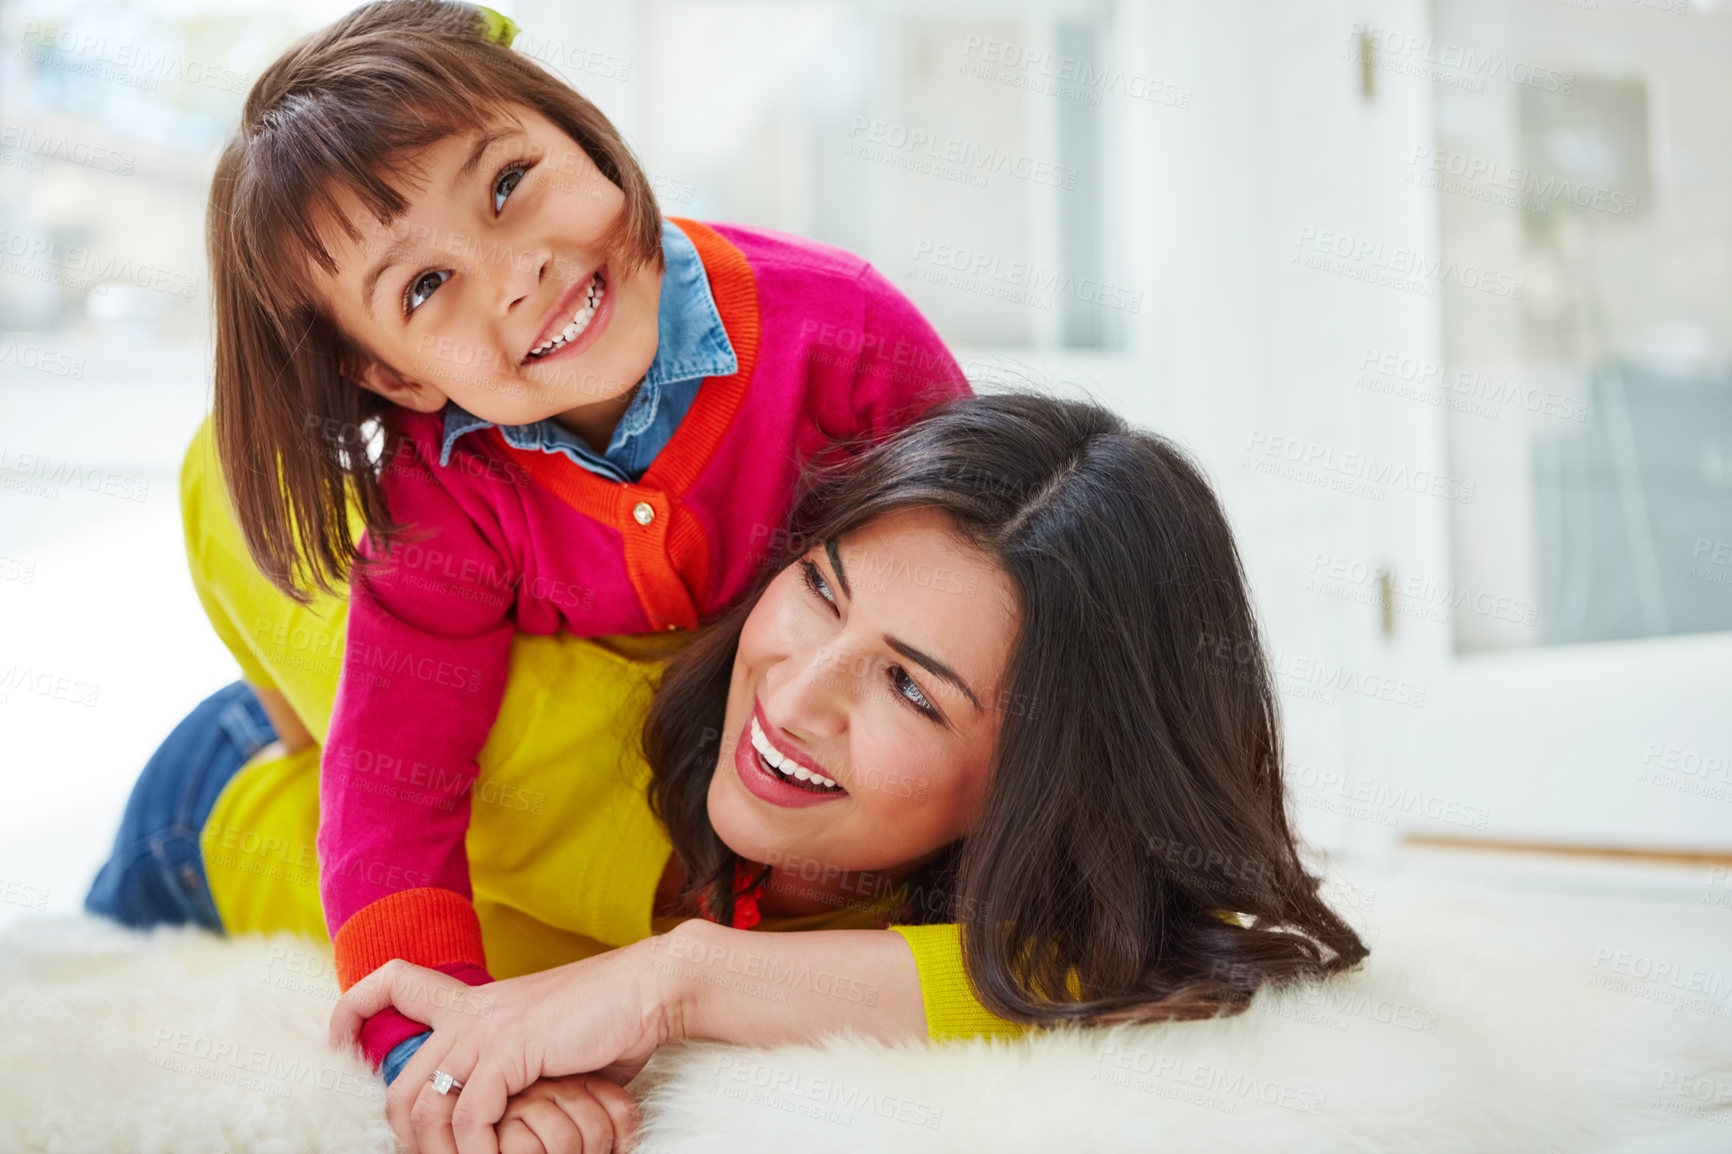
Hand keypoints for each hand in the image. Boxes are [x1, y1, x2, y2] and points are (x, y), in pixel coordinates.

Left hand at [328, 937, 681, 1153]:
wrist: (654, 989)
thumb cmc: (613, 1020)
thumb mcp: (548, 1045)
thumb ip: (517, 1071)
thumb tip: (507, 1114)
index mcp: (476, 1001)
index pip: (393, 982)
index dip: (353, 1008)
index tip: (337, 1041)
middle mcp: (471, 1011)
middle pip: (398, 1082)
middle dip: (405, 1141)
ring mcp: (487, 1028)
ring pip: (423, 1107)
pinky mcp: (511, 1048)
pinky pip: (469, 1115)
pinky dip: (478, 1151)